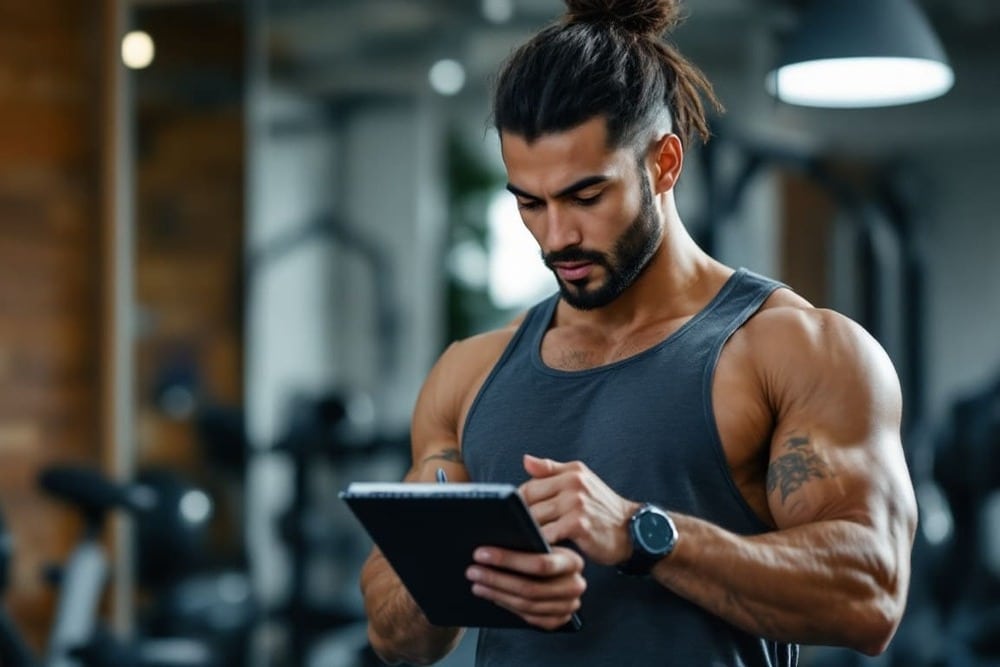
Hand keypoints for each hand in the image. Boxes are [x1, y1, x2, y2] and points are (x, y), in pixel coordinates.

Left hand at [466, 545, 584, 630]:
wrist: (564, 576)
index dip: (507, 559)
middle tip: (473, 570)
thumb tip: (491, 538)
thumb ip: (528, 542)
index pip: (540, 563)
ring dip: (496, 593)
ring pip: (526, 604)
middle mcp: (574, 586)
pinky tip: (491, 594)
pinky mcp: (557, 620)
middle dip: (496, 578)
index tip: (481, 554)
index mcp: (573, 562)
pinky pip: (528, 616)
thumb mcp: (545, 544)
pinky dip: (507, 605)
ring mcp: (567, 606)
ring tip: (476, 583)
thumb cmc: (548, 553)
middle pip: (529, 587)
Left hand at [520, 454, 639, 564]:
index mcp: (571, 472)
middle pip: (529, 502)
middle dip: (520, 519)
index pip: (530, 485)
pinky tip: (539, 550)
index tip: (516, 518)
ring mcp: (575, 504)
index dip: (519, 504)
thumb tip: (525, 460)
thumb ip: (551, 470)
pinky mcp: (577, 525)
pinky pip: (546, 535)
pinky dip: (540, 544)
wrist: (632, 531)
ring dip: (528, 533)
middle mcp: (573, 484)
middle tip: (517, 533)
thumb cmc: (603, 508)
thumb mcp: (582, 480)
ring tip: (525, 543)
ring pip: (535, 518)